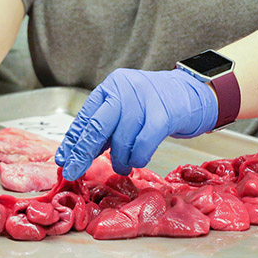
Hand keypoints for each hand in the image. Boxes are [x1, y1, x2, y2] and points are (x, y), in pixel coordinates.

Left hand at [55, 68, 217, 179]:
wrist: (192, 94)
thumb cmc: (155, 106)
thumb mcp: (125, 110)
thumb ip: (104, 129)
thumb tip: (76, 153)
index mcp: (112, 86)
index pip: (86, 116)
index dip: (73, 141)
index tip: (64, 160)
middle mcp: (126, 88)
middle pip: (98, 126)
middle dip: (83, 153)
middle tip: (75, 172)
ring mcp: (146, 99)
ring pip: (121, 139)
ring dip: (120, 160)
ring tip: (123, 167)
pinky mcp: (164, 114)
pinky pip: (143, 144)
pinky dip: (138, 157)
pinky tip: (138, 161)